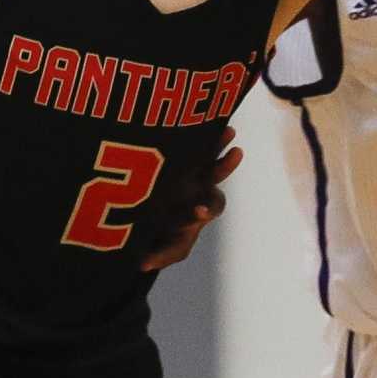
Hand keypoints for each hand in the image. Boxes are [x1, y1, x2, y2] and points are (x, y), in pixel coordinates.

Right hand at [141, 128, 243, 271]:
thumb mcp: (159, 248)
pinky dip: (192, 130)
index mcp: (199, 207)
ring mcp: (186, 167)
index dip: (205, 208)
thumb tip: (142, 265)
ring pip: (202, 148)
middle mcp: (197, 186)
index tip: (199, 210)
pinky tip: (185, 113)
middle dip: (225, 165)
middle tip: (236, 152)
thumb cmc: (155, 234)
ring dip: (217, 137)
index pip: (210, 206)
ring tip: (227, 125)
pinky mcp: (173, 152)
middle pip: (216, 174)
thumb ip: (156, 255)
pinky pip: (184, 138)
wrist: (139, 216)